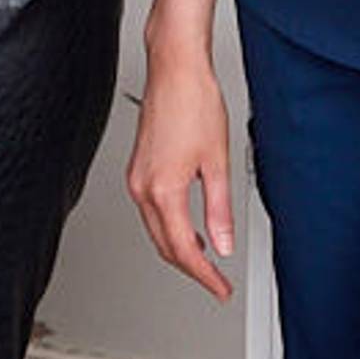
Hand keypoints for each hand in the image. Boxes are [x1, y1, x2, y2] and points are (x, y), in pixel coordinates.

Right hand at [125, 39, 236, 300]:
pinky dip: (169, 227)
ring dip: (179, 248)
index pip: (183, 249)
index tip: (220, 288)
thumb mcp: (217, 162)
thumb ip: (219, 210)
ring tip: (206, 260)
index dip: (204, 276)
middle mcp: (142, 187)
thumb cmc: (194, 104)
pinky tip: (188, 227)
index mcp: (163, 190)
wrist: (175, 70)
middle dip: (191, 268)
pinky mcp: (138, 168)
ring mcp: (136, 178)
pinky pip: (151, 211)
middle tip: (216, 282)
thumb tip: (222, 243)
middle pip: (164, 245)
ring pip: (155, 230)